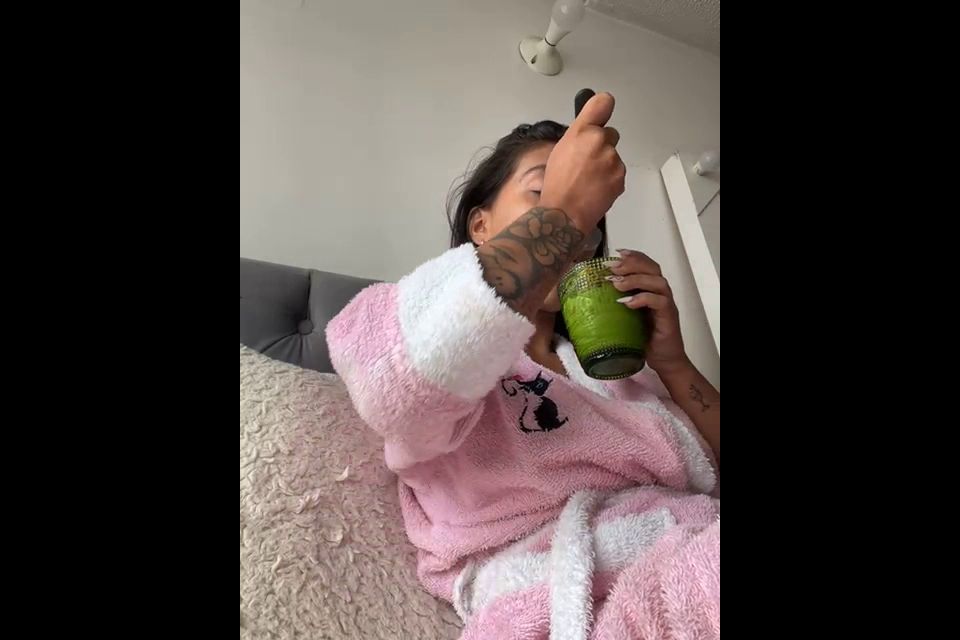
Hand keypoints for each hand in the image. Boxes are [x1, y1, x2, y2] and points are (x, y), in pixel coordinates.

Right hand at [540, 92, 625, 229]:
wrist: (565, 213)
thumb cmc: (557, 184)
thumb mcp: (560, 150)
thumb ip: (579, 133)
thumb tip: (589, 126)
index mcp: (582, 131)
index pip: (603, 103)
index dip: (602, 107)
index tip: (601, 112)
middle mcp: (600, 141)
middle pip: (609, 135)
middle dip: (601, 145)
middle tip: (585, 162)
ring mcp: (613, 160)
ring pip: (613, 156)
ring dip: (605, 165)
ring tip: (587, 180)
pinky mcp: (620, 177)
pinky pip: (616, 173)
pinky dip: (609, 180)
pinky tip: (595, 188)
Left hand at [606, 249, 689, 375]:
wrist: (664, 360)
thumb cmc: (643, 338)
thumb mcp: (625, 318)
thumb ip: (614, 305)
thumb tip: (587, 298)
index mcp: (651, 290)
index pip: (646, 265)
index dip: (633, 256)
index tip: (616, 253)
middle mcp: (661, 293)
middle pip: (652, 268)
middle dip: (631, 264)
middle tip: (611, 268)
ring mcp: (667, 304)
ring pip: (657, 281)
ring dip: (635, 279)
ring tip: (617, 285)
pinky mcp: (669, 317)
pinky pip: (660, 302)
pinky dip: (643, 299)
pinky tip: (628, 303)